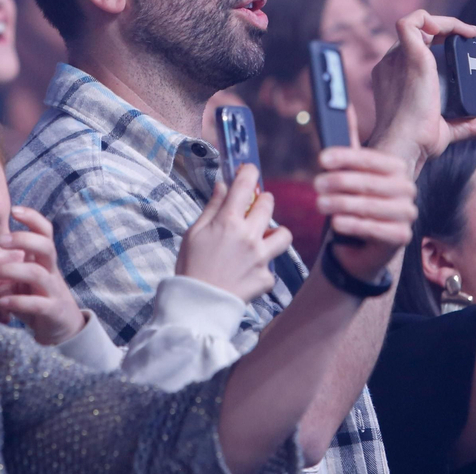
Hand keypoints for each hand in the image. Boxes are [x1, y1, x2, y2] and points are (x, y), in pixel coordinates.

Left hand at [0, 206, 85, 345]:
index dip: (33, 218)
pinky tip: (1, 302)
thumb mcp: (25, 281)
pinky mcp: (52, 311)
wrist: (63, 328)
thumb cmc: (38, 298)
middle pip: (45, 246)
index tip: (14, 210)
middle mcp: (51, 271)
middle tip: (0, 242)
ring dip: (10, 270)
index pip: (45, 232)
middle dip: (23, 240)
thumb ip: (9, 270)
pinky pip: (37, 304)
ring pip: (37, 273)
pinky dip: (17, 301)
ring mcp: (52, 291)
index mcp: (44, 260)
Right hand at [177, 166, 292, 303]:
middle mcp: (249, 236)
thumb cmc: (191, 266)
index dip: (249, 172)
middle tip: (252, 209)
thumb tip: (223, 185)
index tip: (249, 170)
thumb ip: (213, 207)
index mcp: (228, 221)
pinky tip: (248, 271)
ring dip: (274, 233)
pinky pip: (272, 265)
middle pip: (269, 203)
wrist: (197, 305)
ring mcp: (261, 257)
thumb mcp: (194, 233)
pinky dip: (263, 267)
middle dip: (262, 201)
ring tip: (262, 239)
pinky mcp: (267, 278)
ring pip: (284, 234)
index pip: (245, 184)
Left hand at [314, 147, 415, 282]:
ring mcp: (406, 213)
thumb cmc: (357, 201)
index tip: (322, 159)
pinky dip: (353, 224)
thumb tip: (344, 106)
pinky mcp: (401, 236)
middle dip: (339, 182)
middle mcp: (406, 188)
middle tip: (316, 184)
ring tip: (319, 203)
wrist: (365, 244)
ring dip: (341, 203)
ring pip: (369, 205)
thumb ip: (349, 142)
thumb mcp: (352, 171)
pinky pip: (374, 228)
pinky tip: (336, 223)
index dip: (345, 157)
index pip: (370, 158)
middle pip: (368, 182)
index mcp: (397, 168)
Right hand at [368, 11, 475, 174]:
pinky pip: (411, 23)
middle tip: (471, 37)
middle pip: (417, 33)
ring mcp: (398, 60)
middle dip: (445, 29)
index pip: (412, 48)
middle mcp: (392, 65)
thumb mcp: (447, 129)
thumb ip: (469, 124)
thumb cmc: (418, 142)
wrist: (406, 146)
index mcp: (395, 77)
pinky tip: (454, 28)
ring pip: (416, 23)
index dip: (435, 42)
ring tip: (468, 31)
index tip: (461, 47)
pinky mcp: (411, 58)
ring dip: (444, 22)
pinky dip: (430, 18)